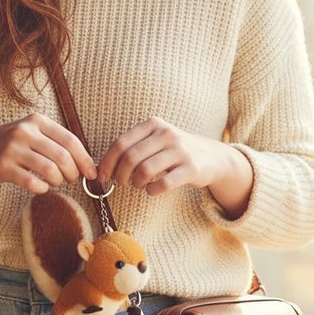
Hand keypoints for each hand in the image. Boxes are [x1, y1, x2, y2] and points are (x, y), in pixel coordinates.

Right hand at [0, 113, 97, 194]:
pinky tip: (40, 187)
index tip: (91, 172)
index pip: (70, 140)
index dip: (84, 159)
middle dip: (73, 173)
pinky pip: (32, 182)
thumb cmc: (12, 143)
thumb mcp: (32, 132)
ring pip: (50, 170)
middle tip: (71, 179)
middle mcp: (25, 132)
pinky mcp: (3, 167)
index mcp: (37, 121)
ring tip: (54, 182)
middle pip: (63, 157)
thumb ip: (56, 142)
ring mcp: (12, 149)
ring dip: (58, 181)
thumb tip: (87, 163)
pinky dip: (42, 188)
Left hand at [97, 117, 252, 214]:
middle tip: (121, 183)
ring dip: (136, 183)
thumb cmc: (174, 151)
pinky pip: (164, 183)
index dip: (107, 162)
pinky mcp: (191, 168)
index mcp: (153, 124)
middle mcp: (166, 134)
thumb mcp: (156, 140)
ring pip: (145, 170)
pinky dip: (152, 190)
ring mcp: (180, 150)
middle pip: (130, 157)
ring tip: (138, 185)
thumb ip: (133, 147)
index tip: (102, 175)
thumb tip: (101, 166)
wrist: (212, 157)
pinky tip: (151, 190)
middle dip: (120, 174)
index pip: (121, 143)